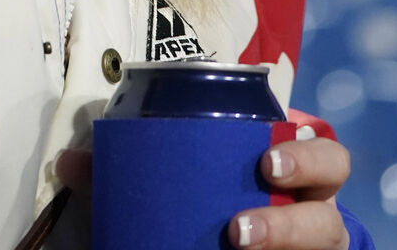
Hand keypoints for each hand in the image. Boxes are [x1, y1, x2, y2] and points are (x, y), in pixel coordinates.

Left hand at [54, 131, 351, 249]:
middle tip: (238, 228)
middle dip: (290, 222)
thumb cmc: (221, 195)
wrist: (244, 245)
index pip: (329, 157)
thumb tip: (66, 162)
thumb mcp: (192, 176)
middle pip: (330, 216)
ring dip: (285, 244)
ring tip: (237, 244)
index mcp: (299, 175)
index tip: (263, 161)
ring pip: (324, 246)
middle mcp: (317, 216)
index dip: (308, 157)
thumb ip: (132, 168)